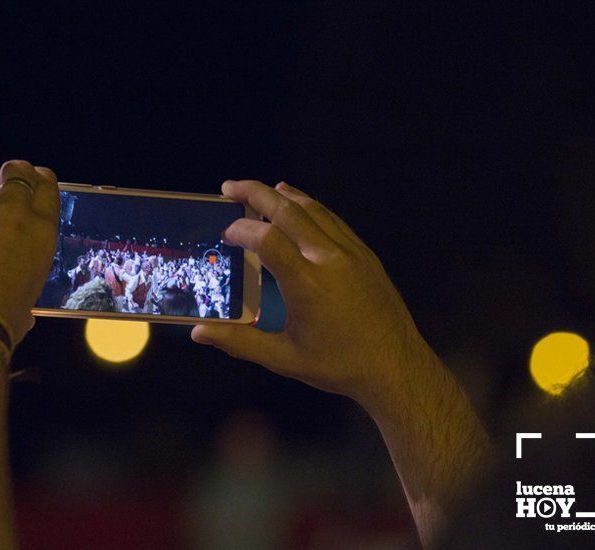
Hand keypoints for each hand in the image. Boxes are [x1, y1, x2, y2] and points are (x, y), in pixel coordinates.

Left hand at [0, 120, 59, 343]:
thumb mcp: (25, 306)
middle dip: (10, 169)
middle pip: (14, 172)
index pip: (46, 189)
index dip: (40, 178)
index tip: (35, 175)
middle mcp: (11, 212)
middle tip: (2, 172)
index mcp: (40, 233)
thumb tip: (25, 319)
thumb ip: (24, 299)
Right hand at [191, 180, 433, 402]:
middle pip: (289, 211)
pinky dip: (310, 206)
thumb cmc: (338, 366)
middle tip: (229, 186)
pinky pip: (333, 220)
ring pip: (313, 209)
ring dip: (283, 195)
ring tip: (260, 190)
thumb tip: (199, 333)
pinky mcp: (365, 254)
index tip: (226, 233)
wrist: (396, 367)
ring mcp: (351, 253)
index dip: (242, 229)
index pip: (267, 239)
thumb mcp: (284, 359)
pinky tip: (299, 204)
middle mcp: (329, 259)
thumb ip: (239, 342)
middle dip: (255, 193)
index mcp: (307, 284)